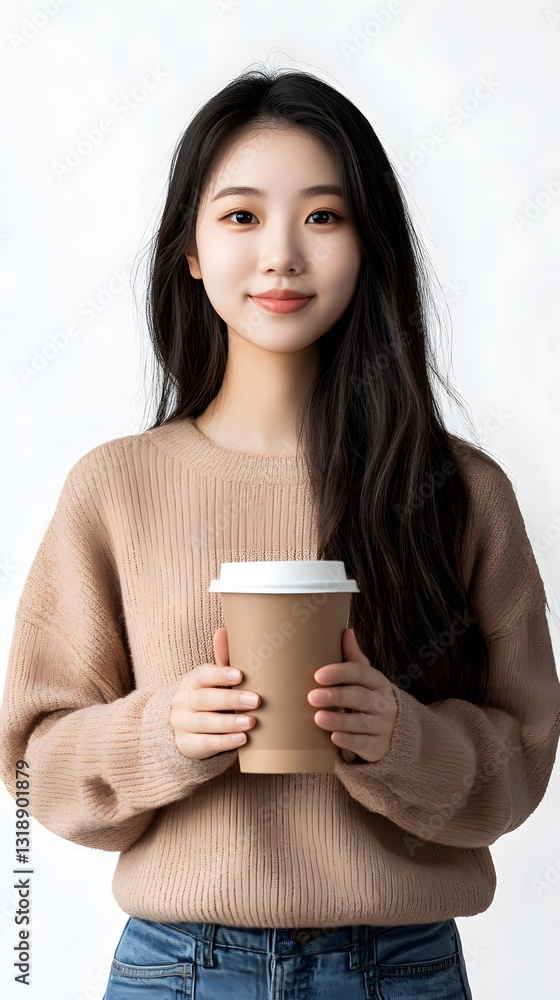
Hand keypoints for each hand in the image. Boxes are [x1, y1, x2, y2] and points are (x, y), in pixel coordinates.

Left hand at [307, 628, 397, 763]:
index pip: (362, 673)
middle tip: (312, 696)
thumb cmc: (370, 700)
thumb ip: (354, 658)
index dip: (340, 672)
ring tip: (318, 717)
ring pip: (362, 722)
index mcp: (379, 682)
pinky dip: (349, 741)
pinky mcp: (379, 748)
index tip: (318, 675)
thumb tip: (345, 630)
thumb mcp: (366, 680)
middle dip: (336, 696)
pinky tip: (334, 738)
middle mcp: (384, 703)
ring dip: (340, 720)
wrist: (398, 734)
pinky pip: (365, 744)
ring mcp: (383, 727)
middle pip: (360, 697)